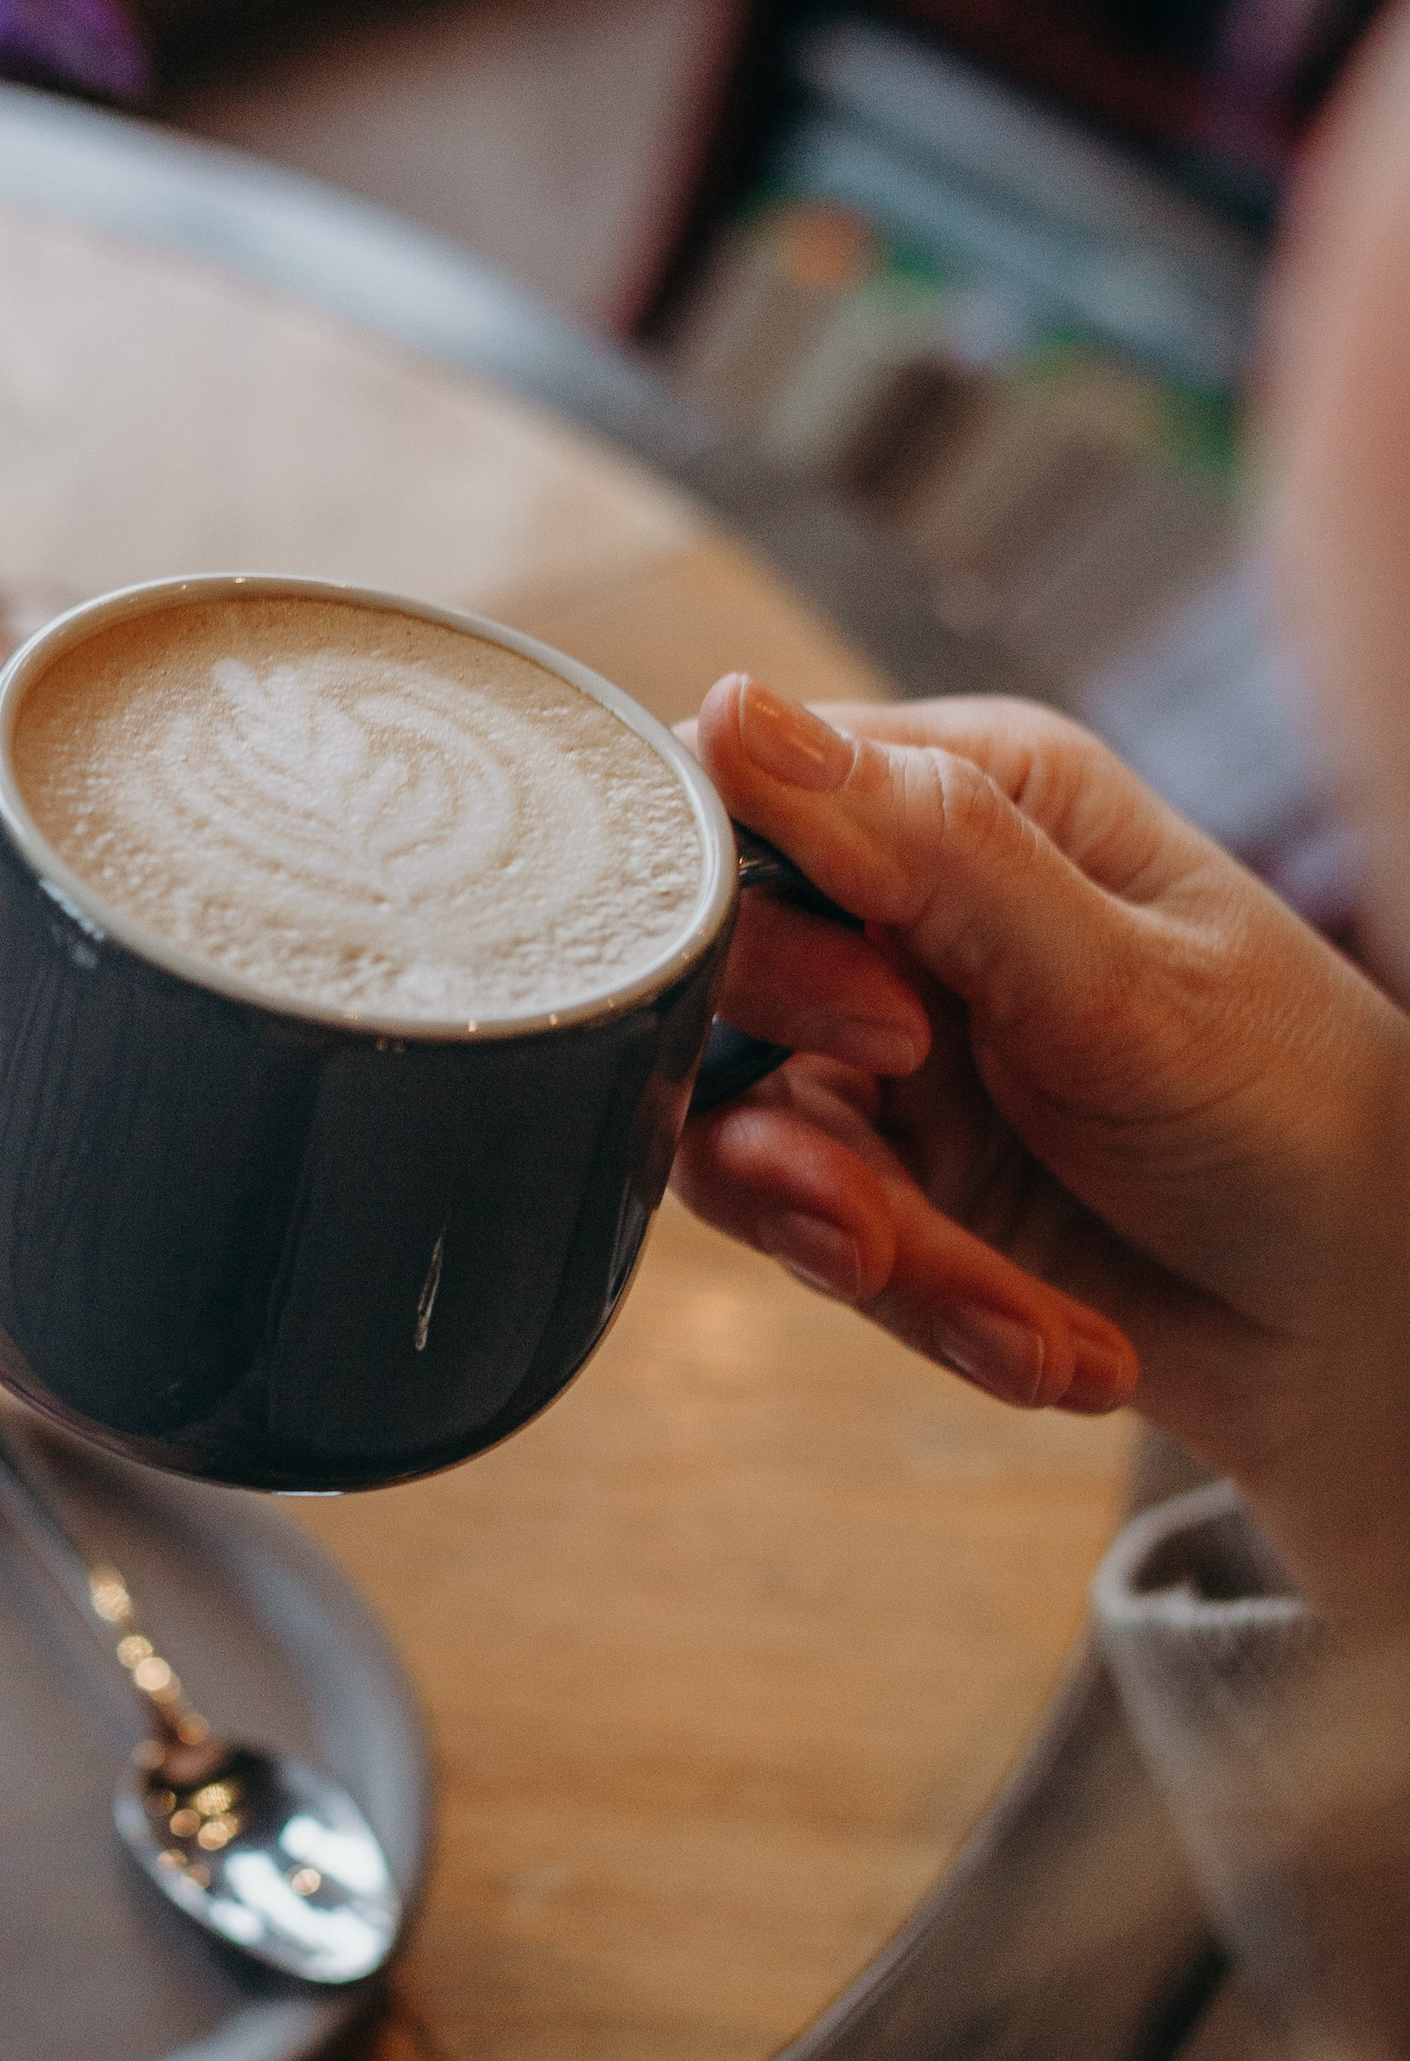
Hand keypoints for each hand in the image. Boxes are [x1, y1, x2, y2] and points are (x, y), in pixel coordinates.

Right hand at [673, 675, 1409, 1628]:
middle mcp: (904, 917)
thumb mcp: (1121, 981)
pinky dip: (940, 1314)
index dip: (753, 932)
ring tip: (1009, 1319)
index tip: (878, 1030)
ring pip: (758, 1151)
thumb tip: (733, 711)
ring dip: (882, 1257)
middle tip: (884, 1216)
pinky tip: (1065, 1349)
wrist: (1365, 1316)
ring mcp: (883, 1062)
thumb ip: (930, 854)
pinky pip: (826, 1248)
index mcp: (970, 801)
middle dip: (803, 1140)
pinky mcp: (886, 1187)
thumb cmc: (1294, 1102)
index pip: (746, 815)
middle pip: (716, 1001)